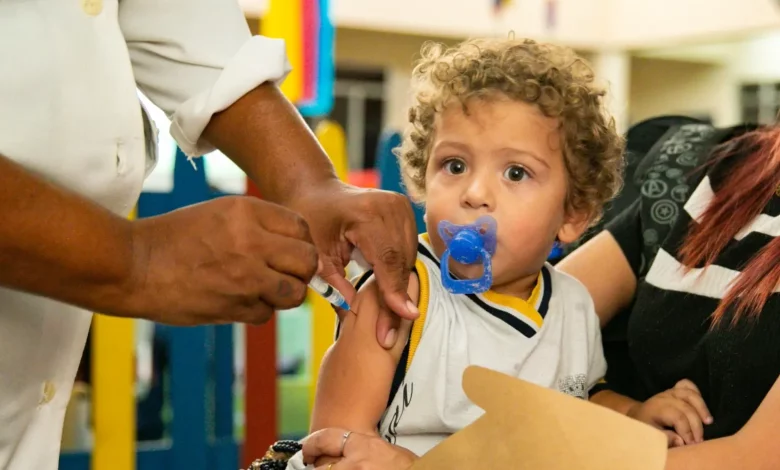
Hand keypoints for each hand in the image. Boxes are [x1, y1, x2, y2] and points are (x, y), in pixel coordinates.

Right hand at [127, 196, 317, 324]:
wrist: (133, 266)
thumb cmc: (175, 238)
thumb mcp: (218, 214)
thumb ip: (259, 225)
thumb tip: (294, 247)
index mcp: (247, 212)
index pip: (301, 228)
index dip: (301, 243)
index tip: (290, 252)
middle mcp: (251, 241)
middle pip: (307, 261)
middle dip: (302, 271)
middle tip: (287, 274)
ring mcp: (245, 276)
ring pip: (294, 293)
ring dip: (284, 295)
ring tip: (266, 290)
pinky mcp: (234, 306)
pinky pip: (267, 314)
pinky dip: (258, 311)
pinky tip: (239, 300)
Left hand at [289, 181, 418, 347]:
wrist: (316, 192)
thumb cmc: (310, 219)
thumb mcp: (315, 253)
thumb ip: (334, 283)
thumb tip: (356, 313)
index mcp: (368, 213)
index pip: (388, 259)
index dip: (395, 292)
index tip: (404, 317)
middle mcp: (391, 206)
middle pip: (402, 262)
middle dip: (395, 298)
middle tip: (387, 332)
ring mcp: (402, 207)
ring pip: (408, 259)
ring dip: (398, 286)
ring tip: (385, 317)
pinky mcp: (405, 211)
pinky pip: (408, 250)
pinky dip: (398, 271)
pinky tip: (386, 291)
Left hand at [302, 428, 417, 469]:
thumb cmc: (407, 468)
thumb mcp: (385, 451)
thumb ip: (363, 450)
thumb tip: (343, 454)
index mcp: (363, 446)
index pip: (327, 438)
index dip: (312, 444)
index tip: (307, 451)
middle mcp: (356, 463)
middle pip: (321, 467)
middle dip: (316, 469)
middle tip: (315, 468)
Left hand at [628, 379, 713, 446]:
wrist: (638, 416)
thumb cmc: (645, 428)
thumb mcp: (651, 437)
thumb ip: (665, 439)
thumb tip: (681, 441)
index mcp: (656, 409)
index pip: (678, 417)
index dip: (687, 431)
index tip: (692, 444)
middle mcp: (664, 398)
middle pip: (686, 407)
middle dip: (696, 425)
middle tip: (699, 440)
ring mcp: (670, 392)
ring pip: (690, 394)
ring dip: (701, 408)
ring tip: (708, 422)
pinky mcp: (674, 390)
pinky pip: (687, 385)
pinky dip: (697, 393)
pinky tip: (702, 407)